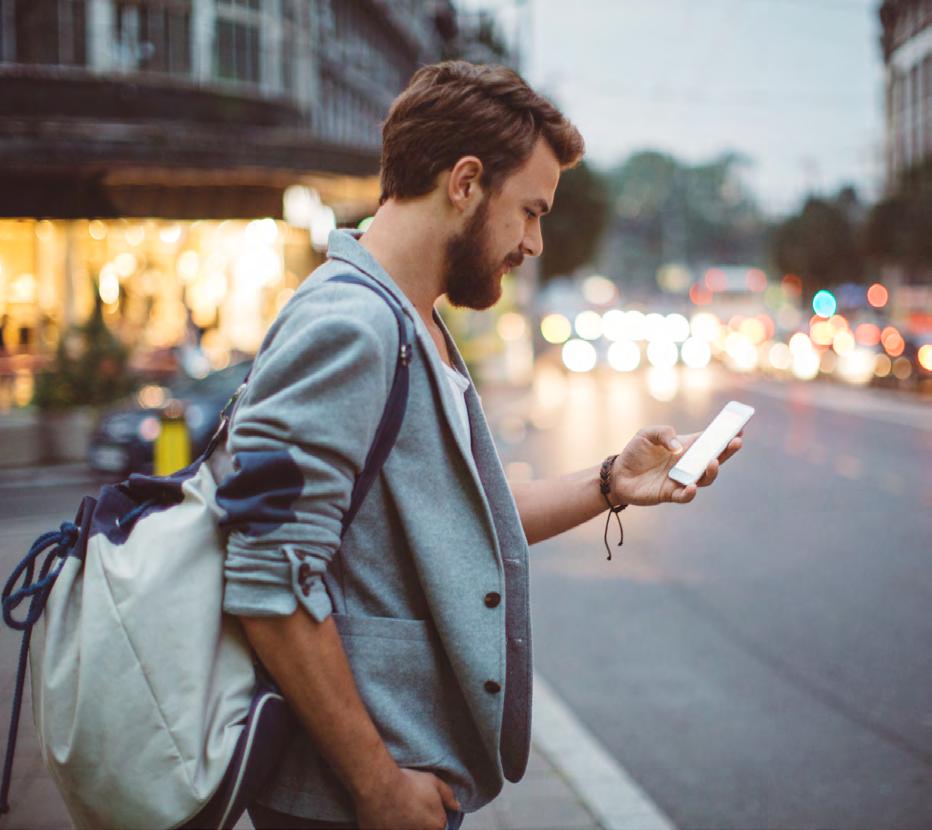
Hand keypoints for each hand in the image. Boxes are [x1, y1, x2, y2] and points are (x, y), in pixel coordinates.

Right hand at [355, 767, 459, 829]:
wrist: (381, 788)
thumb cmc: (408, 784)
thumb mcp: (434, 782)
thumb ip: (448, 795)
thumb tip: (457, 806)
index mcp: (437, 825)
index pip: (439, 825)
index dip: (431, 816)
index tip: (422, 808)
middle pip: (424, 829)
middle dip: (419, 822)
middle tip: (409, 809)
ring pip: (409, 829)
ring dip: (406, 825)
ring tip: (399, 813)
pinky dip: (393, 825)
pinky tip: (389, 817)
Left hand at [610, 425, 742, 506]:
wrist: (618, 474)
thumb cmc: (635, 452)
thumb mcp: (647, 434)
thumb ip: (664, 434)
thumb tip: (679, 449)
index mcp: (687, 447)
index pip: (711, 440)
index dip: (726, 434)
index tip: (740, 426)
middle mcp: (689, 464)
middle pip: (715, 458)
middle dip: (728, 451)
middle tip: (736, 441)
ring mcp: (682, 479)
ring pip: (705, 478)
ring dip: (712, 471)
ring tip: (712, 462)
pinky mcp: (670, 494)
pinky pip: (685, 495)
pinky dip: (690, 492)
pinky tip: (690, 486)